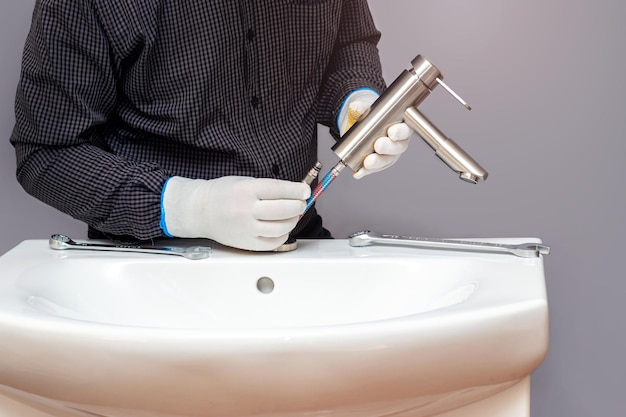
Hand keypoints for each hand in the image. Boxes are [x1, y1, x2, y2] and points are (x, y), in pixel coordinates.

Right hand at [161, 176, 310, 250]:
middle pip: (283, 210)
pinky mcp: (246, 243)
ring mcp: (246, 229)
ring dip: (293, 221)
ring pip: (281, 228)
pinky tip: (281, 228)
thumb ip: (268, 188)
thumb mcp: (243, 182)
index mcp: (245, 190)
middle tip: (301, 203)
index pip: (278, 189)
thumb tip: (295, 194)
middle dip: (298, 206)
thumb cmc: (223, 194)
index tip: (305, 191)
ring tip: (292, 215)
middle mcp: (245, 210)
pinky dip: (283, 235)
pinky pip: (273, 242)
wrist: (200, 211)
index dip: (296, 190)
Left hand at [338, 89, 411, 179]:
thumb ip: (362, 109)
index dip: (400, 132)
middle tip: (378, 145)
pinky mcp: (379, 164)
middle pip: (397, 147)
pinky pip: (373, 169)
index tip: (392, 132)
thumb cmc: (370, 119)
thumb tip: (356, 107)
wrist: (360, 128)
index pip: (405, 130)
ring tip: (367, 162)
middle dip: (388, 147)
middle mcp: (398, 143)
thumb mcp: (366, 111)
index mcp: (401, 127)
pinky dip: (365, 171)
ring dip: (377, 162)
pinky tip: (358, 172)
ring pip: (386, 160)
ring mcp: (389, 155)